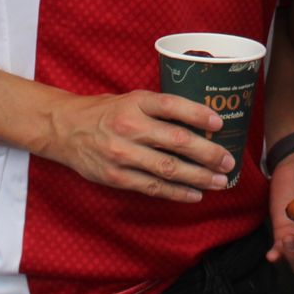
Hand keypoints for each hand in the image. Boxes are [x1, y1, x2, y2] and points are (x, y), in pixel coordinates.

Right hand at [39, 90, 234, 202]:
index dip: (198, 115)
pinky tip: (195, 194)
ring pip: (168, 168)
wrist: (65, 129)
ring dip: (198, 177)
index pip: (172, 106)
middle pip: (176, 140)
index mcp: (136, 103)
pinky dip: (177, 192)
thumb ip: (160, 108)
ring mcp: (123, 154)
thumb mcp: (131, 99)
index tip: (220, 123)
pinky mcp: (117, 177)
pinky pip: (153, 187)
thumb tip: (201, 119)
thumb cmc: (106, 112)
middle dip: (208, 153)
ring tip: (219, 180)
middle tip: (228, 161)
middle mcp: (130, 127)